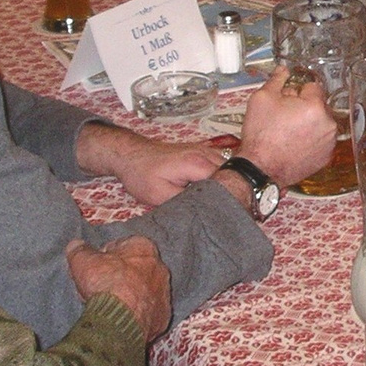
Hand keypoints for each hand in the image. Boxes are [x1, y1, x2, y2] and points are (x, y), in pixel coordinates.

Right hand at [67, 235, 172, 341]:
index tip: (96, 265)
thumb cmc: (105, 282)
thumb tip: (76, 245)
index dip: (107, 255)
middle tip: (103, 286)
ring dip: (133, 295)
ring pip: (146, 290)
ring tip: (112, 304)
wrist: (122, 318)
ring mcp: (164, 293)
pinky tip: (124, 318)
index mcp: (144, 247)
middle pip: (138, 268)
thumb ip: (80, 251)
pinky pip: (150, 311)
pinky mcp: (163, 315)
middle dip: (122, 275)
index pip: (125, 245)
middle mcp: (160, 267)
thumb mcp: (84, 261)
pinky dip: (138, 313)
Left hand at [79, 122, 223, 206]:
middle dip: (234, 192)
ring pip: (229, 169)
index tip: (232, 215)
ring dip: (229, 184)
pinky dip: (223, 177)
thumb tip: (207, 210)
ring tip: (229, 205)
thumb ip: (186, 202)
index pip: (227, 182)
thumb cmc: (142, 175)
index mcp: (197, 164)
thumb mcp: (159, 196)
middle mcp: (206, 154)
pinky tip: (220, 191)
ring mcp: (205, 151)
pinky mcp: (202, 152)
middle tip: (233, 214)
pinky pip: (221, 165)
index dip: (232, 199)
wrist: (131, 155)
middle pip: (232, 175)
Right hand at [236, 65, 337, 186]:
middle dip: (304, 107)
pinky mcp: (326, 156)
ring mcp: (329, 142)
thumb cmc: (261, 136)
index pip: (313, 87)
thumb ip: (276, 80)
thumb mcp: (262, 99)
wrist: (260, 168)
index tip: (287, 99)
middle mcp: (328, 124)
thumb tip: (283, 70)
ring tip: (288, 132)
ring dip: (309, 124)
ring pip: (321, 123)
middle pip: (318, 105)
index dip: (297, 91)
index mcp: (315, 106)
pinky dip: (311, 140)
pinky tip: (294, 144)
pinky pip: (321, 140)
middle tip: (285, 117)